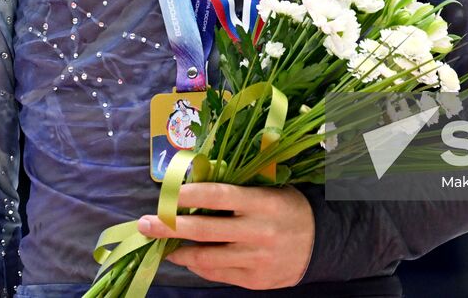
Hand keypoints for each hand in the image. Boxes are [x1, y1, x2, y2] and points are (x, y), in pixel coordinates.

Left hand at [136, 182, 314, 288]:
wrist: (321, 244)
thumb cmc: (288, 208)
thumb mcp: (270, 190)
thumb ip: (238, 191)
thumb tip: (194, 187)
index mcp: (263, 203)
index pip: (220, 195)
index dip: (190, 194)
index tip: (167, 192)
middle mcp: (258, 232)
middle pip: (205, 229)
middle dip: (170, 225)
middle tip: (145, 222)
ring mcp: (255, 259)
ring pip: (207, 257)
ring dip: (179, 250)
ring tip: (161, 244)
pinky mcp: (254, 281)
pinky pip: (218, 273)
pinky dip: (198, 265)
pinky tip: (187, 257)